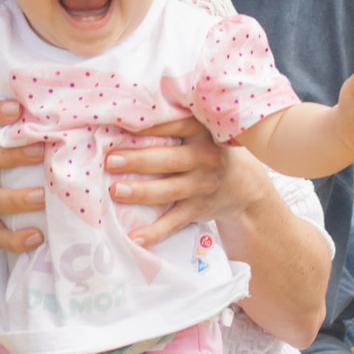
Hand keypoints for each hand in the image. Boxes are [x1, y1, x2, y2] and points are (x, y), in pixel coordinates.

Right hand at [0, 99, 45, 255]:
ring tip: (44, 197)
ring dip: (17, 197)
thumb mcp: (3, 139)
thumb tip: (66, 100)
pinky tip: (38, 236)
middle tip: (40, 151)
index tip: (17, 108)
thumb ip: (24, 123)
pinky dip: (15, 238)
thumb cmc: (2, 159)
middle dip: (12, 155)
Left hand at [106, 116, 253, 248]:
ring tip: (116, 191)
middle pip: (170, 160)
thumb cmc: (205, 149)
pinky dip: (156, 231)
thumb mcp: (199, 130)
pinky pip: (175, 222)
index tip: (119, 126)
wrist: (243, 185)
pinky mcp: (199, 209)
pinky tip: (135, 237)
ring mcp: (203, 185)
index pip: (173, 125)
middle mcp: (205, 157)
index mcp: (201, 131)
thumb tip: (122, 116)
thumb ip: (170, 122)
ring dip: (142, 192)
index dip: (147, 127)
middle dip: (139, 161)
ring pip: (170, 191)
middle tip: (111, 161)